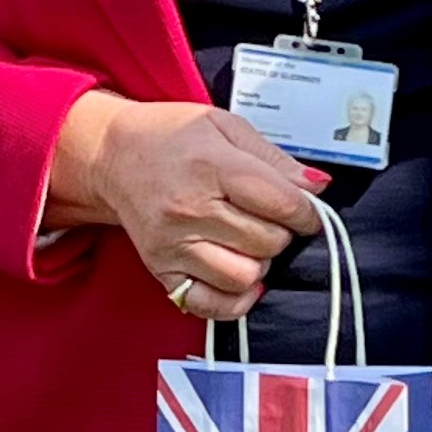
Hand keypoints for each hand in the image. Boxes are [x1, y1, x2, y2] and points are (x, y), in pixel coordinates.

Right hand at [46, 88, 321, 320]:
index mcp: (211, 166)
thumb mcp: (225, 126)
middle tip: (268, 218)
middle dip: (282, 232)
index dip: (308, 212)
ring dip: (260, 262)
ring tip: (249, 241)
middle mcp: (190, 209)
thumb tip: (318, 187)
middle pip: (269, 242)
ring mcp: (174, 244)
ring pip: (246, 276)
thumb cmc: (172, 137)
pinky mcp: (162, 270)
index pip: (282, 203)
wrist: (113, 154)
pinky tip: (239, 275)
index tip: (307, 212)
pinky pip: (211, 304)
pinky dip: (235, 298)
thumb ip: (274, 158)